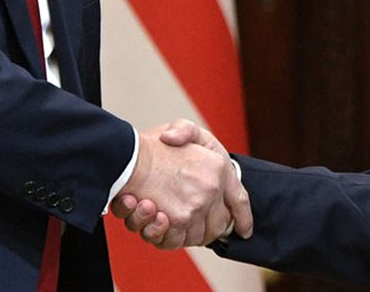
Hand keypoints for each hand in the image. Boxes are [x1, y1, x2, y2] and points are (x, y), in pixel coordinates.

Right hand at [112, 120, 251, 247]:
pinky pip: (175, 241)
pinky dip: (163, 235)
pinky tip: (154, 219)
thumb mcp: (180, 128)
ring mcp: (195, 208)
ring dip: (179, 231)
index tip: (244, 230)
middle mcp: (211, 190)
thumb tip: (177, 141)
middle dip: (205, 227)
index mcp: (219, 168)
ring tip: (159, 214)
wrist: (125, 156)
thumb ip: (187, 131)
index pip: (240, 200)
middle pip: (217, 225)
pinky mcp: (177, 221)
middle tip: (185, 218)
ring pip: (195, 236)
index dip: (243, 217)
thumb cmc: (151, 144)